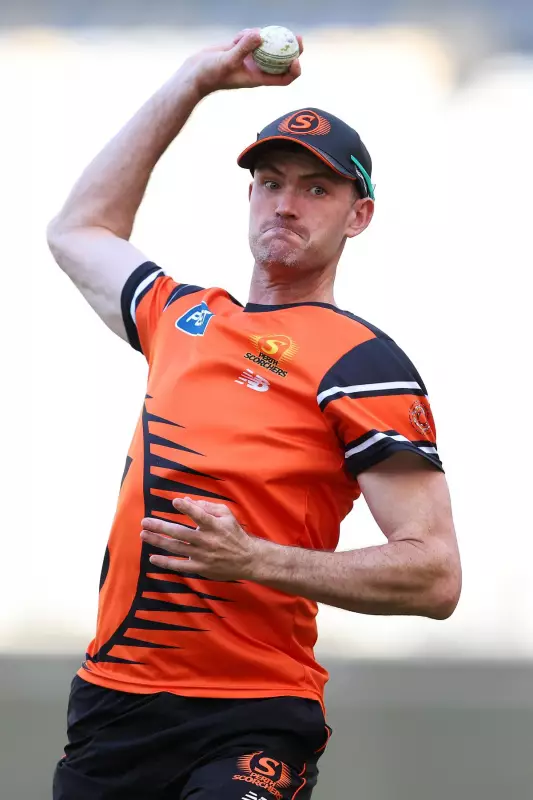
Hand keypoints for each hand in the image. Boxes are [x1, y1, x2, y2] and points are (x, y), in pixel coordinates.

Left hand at [140, 497, 263, 580]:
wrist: (247, 559)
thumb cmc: (235, 533)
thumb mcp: (226, 515)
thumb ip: (207, 507)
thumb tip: (188, 501)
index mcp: (215, 526)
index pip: (200, 515)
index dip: (188, 508)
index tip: (175, 502)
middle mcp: (207, 540)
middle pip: (180, 533)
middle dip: (161, 526)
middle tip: (145, 521)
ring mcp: (202, 555)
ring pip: (176, 548)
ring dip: (158, 541)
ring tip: (144, 534)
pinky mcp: (200, 568)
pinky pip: (180, 565)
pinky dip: (165, 562)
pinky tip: (153, 557)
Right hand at [181, 28, 302, 96]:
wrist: (194, 73)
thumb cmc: (210, 74)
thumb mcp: (227, 60)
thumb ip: (243, 48)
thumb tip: (260, 34)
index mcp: (258, 78)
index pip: (283, 78)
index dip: (294, 70)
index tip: (296, 58)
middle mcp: (257, 69)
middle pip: (281, 61)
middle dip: (291, 49)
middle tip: (297, 36)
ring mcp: (249, 59)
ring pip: (267, 46)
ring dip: (263, 37)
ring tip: (246, 37)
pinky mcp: (241, 49)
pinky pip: (252, 38)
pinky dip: (248, 34)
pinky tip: (236, 37)